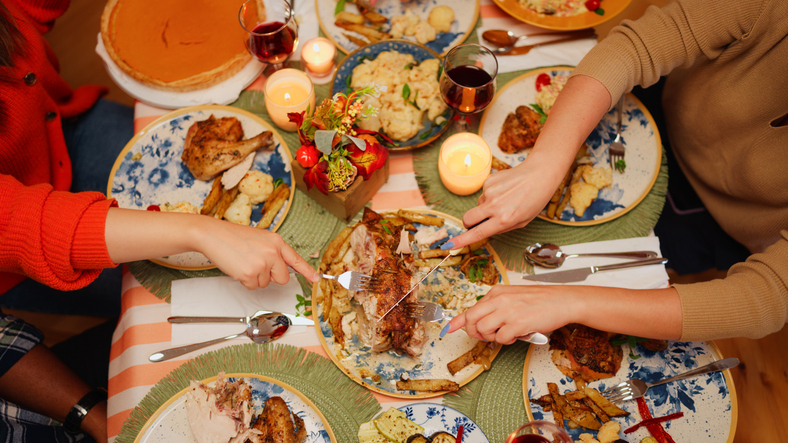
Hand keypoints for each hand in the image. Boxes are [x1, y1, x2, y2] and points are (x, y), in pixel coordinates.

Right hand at [105, 208, 319, 289]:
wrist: (213, 234)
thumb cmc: (234, 237)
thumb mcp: (260, 239)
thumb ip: (273, 252)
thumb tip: (282, 269)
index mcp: (277, 242)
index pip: (296, 259)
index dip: (307, 272)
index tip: (316, 280)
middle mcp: (273, 252)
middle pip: (281, 278)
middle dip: (270, 277)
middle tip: (255, 264)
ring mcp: (262, 263)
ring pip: (265, 283)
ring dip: (254, 277)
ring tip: (243, 262)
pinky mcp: (250, 274)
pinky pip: (253, 286)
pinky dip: (244, 281)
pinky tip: (238, 267)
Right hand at [442, 75, 611, 250]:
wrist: (540, 173)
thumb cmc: (535, 199)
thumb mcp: (522, 221)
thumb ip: (502, 228)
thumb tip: (484, 229)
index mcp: (504, 219)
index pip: (477, 233)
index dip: (461, 240)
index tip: (449, 245)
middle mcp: (494, 206)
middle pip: (468, 219)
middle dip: (469, 224)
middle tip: (480, 222)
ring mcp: (489, 192)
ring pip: (478, 206)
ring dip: (486, 207)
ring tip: (506, 200)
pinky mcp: (488, 181)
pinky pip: (483, 194)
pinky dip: (491, 195)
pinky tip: (505, 191)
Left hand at [446, 285, 576, 343]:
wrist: (562, 301)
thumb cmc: (541, 301)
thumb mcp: (513, 298)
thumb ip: (496, 307)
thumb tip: (480, 321)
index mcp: (496, 293)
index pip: (470, 308)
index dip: (456, 322)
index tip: (448, 329)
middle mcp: (499, 300)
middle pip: (471, 320)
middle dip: (473, 332)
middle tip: (485, 336)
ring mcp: (507, 311)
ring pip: (482, 330)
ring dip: (491, 337)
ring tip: (505, 334)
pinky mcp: (517, 323)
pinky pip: (501, 338)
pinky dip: (506, 341)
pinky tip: (516, 335)